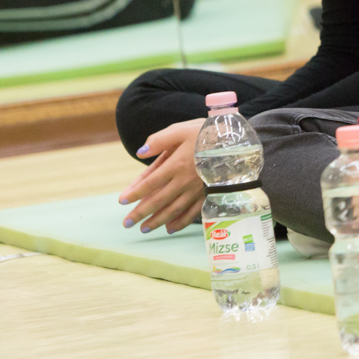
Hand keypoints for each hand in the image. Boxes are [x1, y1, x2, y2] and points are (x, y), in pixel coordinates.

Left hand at [119, 119, 205, 233]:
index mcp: (176, 165)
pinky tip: (170, 228)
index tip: (122, 201)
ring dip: (157, 221)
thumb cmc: (206, 132)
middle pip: (158, 201)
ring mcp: (198, 189)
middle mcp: (185, 181)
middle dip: (141, 213)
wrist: (236, 140)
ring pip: (174, 210)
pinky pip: (193, 212)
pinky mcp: (209, 193)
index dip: (134, 193)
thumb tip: (140, 153)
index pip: (149, 183)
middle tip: (126, 223)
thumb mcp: (181, 129)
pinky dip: (181, 222)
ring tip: (144, 229)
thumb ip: (159, 140)